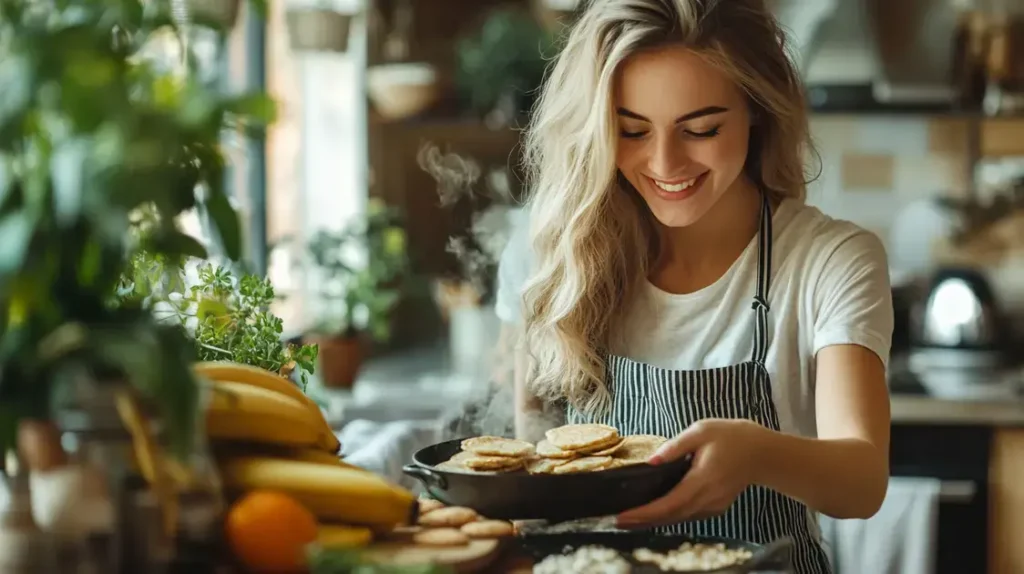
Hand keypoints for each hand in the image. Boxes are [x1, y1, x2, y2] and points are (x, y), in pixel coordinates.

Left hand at [615, 419, 766, 528]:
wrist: (762, 453)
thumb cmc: (732, 437)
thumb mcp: (700, 431)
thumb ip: (674, 446)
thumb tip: (651, 461)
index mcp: (703, 479)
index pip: (669, 503)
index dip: (644, 513)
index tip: (622, 516)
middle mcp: (709, 498)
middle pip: (671, 517)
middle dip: (643, 521)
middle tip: (617, 520)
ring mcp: (714, 506)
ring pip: (680, 519)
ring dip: (654, 521)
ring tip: (629, 519)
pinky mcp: (716, 508)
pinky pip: (689, 516)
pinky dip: (670, 517)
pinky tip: (654, 513)